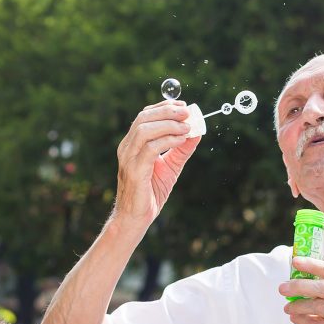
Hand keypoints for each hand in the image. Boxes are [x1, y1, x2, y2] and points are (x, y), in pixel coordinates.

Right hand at [113, 101, 201, 225]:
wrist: (136, 218)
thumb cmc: (150, 193)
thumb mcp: (170, 167)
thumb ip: (181, 150)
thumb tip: (196, 132)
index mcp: (132, 144)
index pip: (145, 115)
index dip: (164, 107)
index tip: (183, 105)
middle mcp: (127, 148)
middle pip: (144, 118)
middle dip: (167, 112)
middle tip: (187, 113)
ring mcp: (128, 158)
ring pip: (145, 129)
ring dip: (168, 124)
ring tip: (186, 127)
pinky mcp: (134, 171)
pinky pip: (151, 149)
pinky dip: (167, 140)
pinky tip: (181, 140)